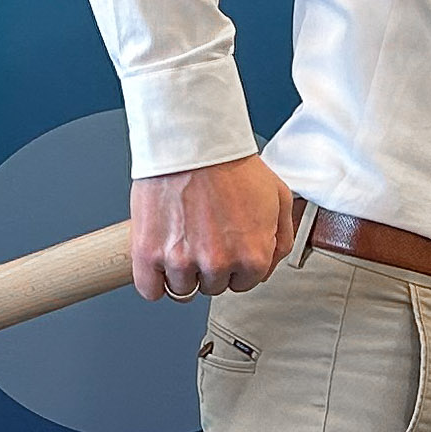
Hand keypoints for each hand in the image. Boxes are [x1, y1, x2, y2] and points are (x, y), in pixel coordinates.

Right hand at [130, 155, 301, 299]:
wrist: (191, 141)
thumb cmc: (230, 163)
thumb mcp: (278, 196)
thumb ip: (281, 237)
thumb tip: (270, 263)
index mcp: (253, 256)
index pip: (244, 284)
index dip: (234, 265)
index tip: (225, 248)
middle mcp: (218, 264)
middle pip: (213, 287)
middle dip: (209, 266)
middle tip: (203, 236)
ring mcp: (182, 261)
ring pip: (182, 290)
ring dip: (182, 272)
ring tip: (181, 242)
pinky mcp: (149, 254)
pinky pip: (150, 290)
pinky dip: (153, 280)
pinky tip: (159, 263)